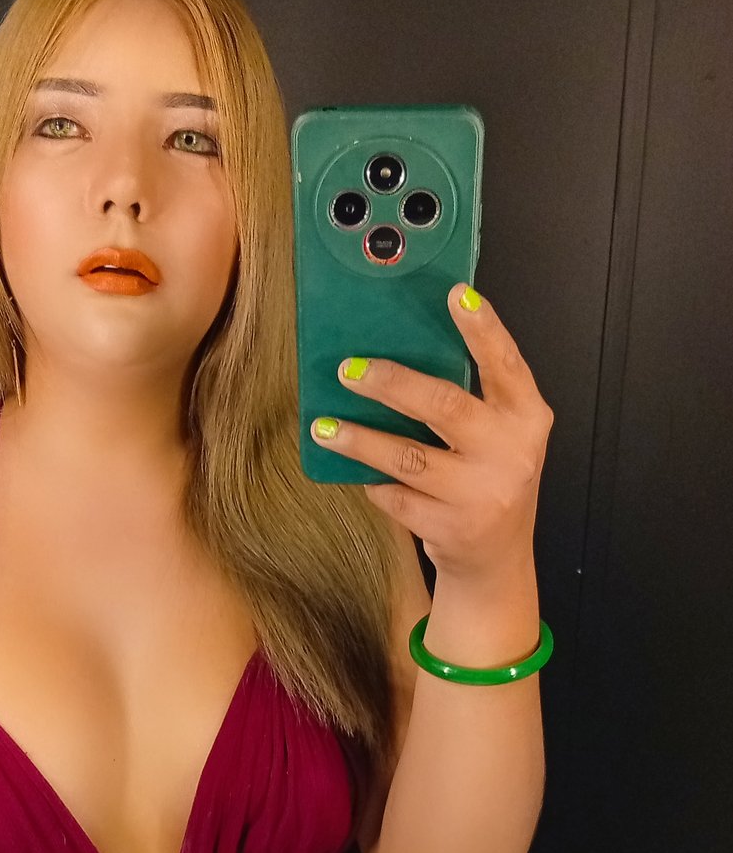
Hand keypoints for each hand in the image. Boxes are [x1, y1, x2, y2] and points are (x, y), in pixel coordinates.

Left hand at [311, 283, 553, 582]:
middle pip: (445, 406)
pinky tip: (357, 471)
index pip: (506, 364)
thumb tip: (399, 347)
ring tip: (326, 427)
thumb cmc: (488, 479)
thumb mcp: (496, 434)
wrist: (496, 558)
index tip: (457, 294)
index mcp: (526, 417)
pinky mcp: (451, 527)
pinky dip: (372, 481)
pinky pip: (396, 496)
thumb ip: (468, 396)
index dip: (483, 328)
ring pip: (408, 457)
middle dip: (391, 384)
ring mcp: (482, 494)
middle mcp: (511, 453)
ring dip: (360, 439)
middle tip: (349, 369)